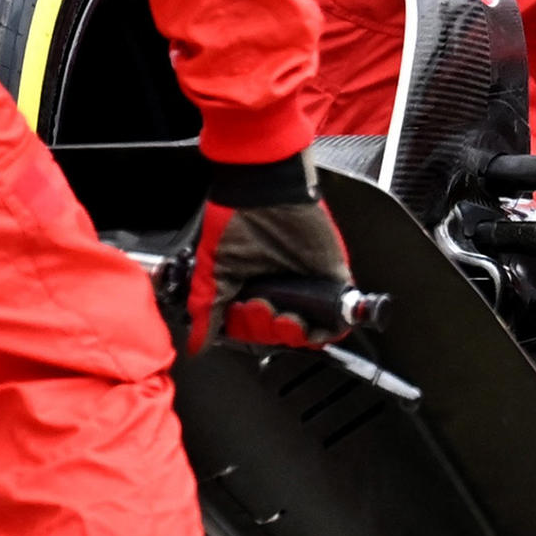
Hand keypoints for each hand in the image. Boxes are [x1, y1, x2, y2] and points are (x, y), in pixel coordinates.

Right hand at [178, 169, 359, 352]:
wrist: (265, 191)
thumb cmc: (237, 220)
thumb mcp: (216, 271)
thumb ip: (207, 308)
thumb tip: (196, 345)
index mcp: (254, 290)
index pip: (256, 331)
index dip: (251, 331)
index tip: (243, 314)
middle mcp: (282, 291)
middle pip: (281, 336)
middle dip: (268, 330)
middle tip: (260, 308)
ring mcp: (308, 286)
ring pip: (309, 332)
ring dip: (294, 333)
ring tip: (282, 315)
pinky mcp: (332, 278)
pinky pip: (339, 317)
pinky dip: (328, 327)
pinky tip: (311, 323)